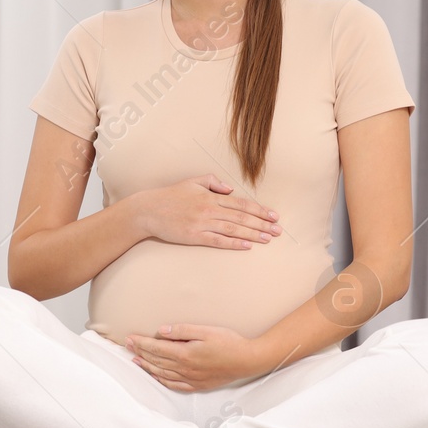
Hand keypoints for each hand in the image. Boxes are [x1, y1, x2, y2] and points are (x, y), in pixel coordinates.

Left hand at [125, 323, 265, 391]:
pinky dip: (161, 380)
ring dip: (147, 366)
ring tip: (135, 360)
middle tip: (127, 345)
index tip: (129, 338)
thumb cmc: (229, 342)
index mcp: (185, 354)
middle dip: (140, 352)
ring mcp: (191, 379)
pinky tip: (156, 375)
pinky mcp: (198, 385)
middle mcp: (185, 369)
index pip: (156, 349)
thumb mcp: (206, 331)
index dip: (141, 343)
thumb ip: (182, 331)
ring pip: (162, 374)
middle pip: (156, 361)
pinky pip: (174, 385)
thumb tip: (161, 332)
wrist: (248, 361)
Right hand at [133, 175, 281, 249]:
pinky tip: (246, 246)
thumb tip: (230, 190)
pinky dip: (233, 244)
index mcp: (211, 196)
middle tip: (278, 230)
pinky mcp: (194, 236)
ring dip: (253, 235)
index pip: (241, 204)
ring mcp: (202, 223)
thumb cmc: (171, 195)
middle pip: (241, 218)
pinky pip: (218, 241)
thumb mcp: (192, 181)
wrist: (149, 210)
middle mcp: (210, 209)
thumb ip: (213, 182)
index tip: (273, 215)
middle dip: (262, 224)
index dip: (259, 210)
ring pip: (233, 229)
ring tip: (268, 239)